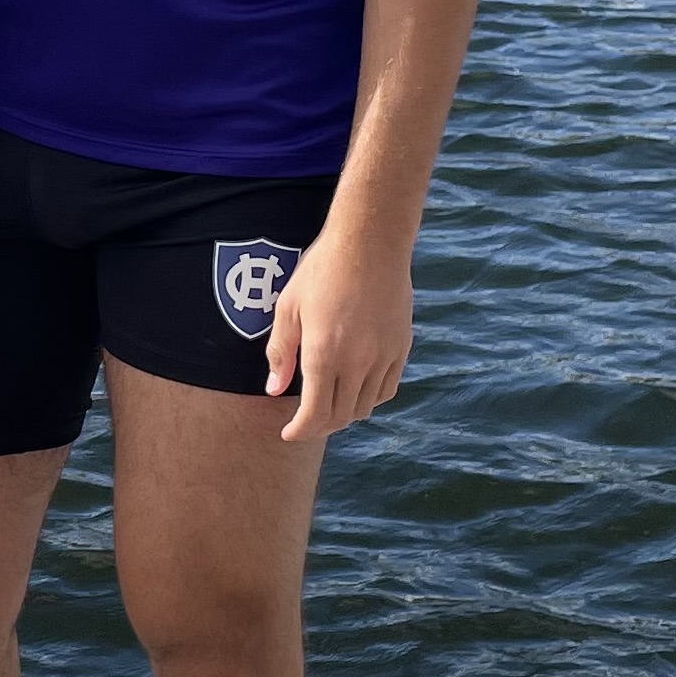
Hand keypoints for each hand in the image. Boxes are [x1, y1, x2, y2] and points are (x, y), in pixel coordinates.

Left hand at [266, 227, 411, 441]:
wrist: (370, 242)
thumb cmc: (322, 270)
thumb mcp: (289, 307)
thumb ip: (281, 352)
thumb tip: (274, 390)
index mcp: (323, 354)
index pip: (314, 415)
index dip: (300, 431)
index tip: (289, 434)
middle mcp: (357, 363)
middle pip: (340, 416)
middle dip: (319, 425)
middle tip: (305, 421)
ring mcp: (383, 356)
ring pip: (365, 407)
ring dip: (345, 414)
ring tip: (329, 404)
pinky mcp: (401, 347)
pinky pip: (387, 389)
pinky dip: (370, 398)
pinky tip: (356, 388)